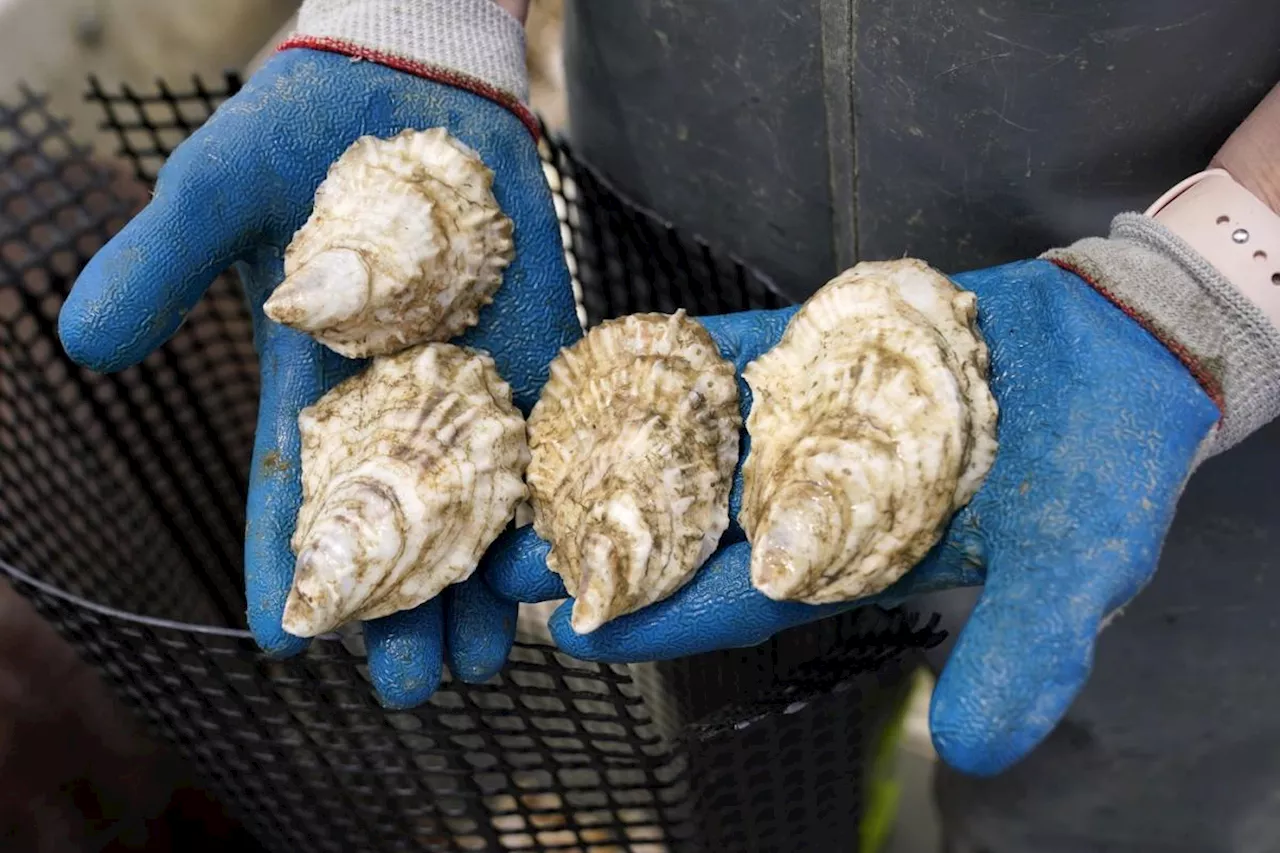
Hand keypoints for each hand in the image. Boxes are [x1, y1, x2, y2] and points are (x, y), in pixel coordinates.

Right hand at [57, 48, 581, 707]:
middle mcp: (396, 396)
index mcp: (312, 380)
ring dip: (485, 578)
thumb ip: (166, 261)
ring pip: (479, 498)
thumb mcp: (221, 189)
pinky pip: (553, 430)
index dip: (288, 560)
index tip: (286, 637)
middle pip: (398, 520)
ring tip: (494, 657)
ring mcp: (474, 376)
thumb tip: (83, 344)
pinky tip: (567, 555)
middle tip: (416, 688)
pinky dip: (557, 492)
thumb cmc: (302, 129)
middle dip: (403, 605)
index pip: (295, 488)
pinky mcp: (542, 345)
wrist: (413, 80)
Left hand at [486, 258, 1218, 774]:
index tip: (580, 630)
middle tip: (501, 552)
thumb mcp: (1078, 572)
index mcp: (861, 561)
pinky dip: (672, 361)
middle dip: (604, 541)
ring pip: (694, 442)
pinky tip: (600, 362)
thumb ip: (1026, 652)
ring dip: (613, 452)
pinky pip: (732, 356)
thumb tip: (972, 753)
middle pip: (693, 528)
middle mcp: (818, 498)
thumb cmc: (1108, 470)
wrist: (1127, 352)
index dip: (668, 617)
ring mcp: (809, 421)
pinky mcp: (819, 350)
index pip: (745, 602)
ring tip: (519, 462)